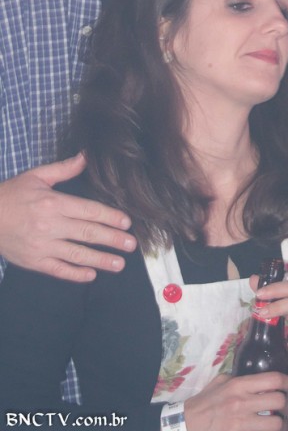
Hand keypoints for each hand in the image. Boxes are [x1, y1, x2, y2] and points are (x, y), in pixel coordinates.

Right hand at [0, 153, 136, 281]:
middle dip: (112, 239)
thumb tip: (86, 156)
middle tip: (131, 245)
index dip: (110, 217)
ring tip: (119, 263)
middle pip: (88, 233)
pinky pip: (58, 270)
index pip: (89, 211)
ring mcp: (42, 245)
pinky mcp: (33, 261)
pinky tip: (91, 275)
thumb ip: (64, 169)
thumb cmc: (11, 194)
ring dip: (100, 259)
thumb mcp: (37, 176)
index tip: (127, 223)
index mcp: (53, 203)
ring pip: (76, 254)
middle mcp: (50, 225)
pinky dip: (75, 273)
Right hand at [185, 371, 287, 430]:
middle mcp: (243, 403)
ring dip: (284, 424)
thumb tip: (257, 378)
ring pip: (277, 424)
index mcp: (239, 385)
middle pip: (279, 401)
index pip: (272, 379)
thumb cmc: (204, 402)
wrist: (189, 424)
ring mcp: (242, 423)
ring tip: (283, 424)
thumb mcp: (220, 382)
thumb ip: (239, 379)